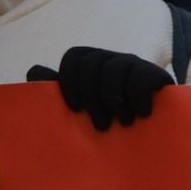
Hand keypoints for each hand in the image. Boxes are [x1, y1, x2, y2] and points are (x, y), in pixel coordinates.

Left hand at [28, 46, 172, 130]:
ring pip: (115, 69)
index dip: (70, 81)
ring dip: (115, 101)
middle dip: (93, 97)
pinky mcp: (157, 74)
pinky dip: (137, 98)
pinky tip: (141, 113)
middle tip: (100, 124)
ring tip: (122, 122)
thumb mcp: (80, 106)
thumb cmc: (107, 119)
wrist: (151, 134)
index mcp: (92, 63)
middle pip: (93, 63)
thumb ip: (57, 89)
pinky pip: (141, 77)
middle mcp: (113, 59)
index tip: (75, 108)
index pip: (75, 55)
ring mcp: (136, 64)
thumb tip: (33, 71)